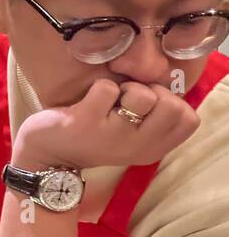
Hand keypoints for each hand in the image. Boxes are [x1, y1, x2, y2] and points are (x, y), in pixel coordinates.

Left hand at [13, 78, 200, 171]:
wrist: (46, 155)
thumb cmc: (94, 136)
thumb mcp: (132, 135)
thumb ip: (155, 117)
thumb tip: (167, 82)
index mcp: (153, 148)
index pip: (190, 120)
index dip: (172, 102)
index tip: (148, 105)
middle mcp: (138, 146)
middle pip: (173, 106)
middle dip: (151, 91)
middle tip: (126, 101)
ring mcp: (112, 136)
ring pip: (143, 94)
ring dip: (125, 88)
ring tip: (106, 103)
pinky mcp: (86, 123)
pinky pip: (107, 88)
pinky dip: (98, 87)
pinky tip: (86, 104)